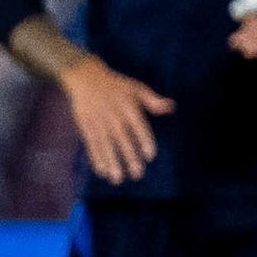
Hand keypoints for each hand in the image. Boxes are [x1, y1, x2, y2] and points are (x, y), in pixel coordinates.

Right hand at [62, 54, 173, 182]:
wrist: (85, 77)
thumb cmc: (117, 86)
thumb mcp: (136, 88)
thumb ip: (153, 101)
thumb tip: (171, 106)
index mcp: (128, 106)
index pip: (138, 125)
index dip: (144, 140)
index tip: (150, 156)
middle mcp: (113, 115)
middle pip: (122, 138)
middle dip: (129, 157)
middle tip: (137, 175)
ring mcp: (98, 121)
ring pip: (105, 144)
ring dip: (111, 162)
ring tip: (118, 179)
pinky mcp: (86, 125)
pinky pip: (91, 144)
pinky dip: (96, 158)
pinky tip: (102, 172)